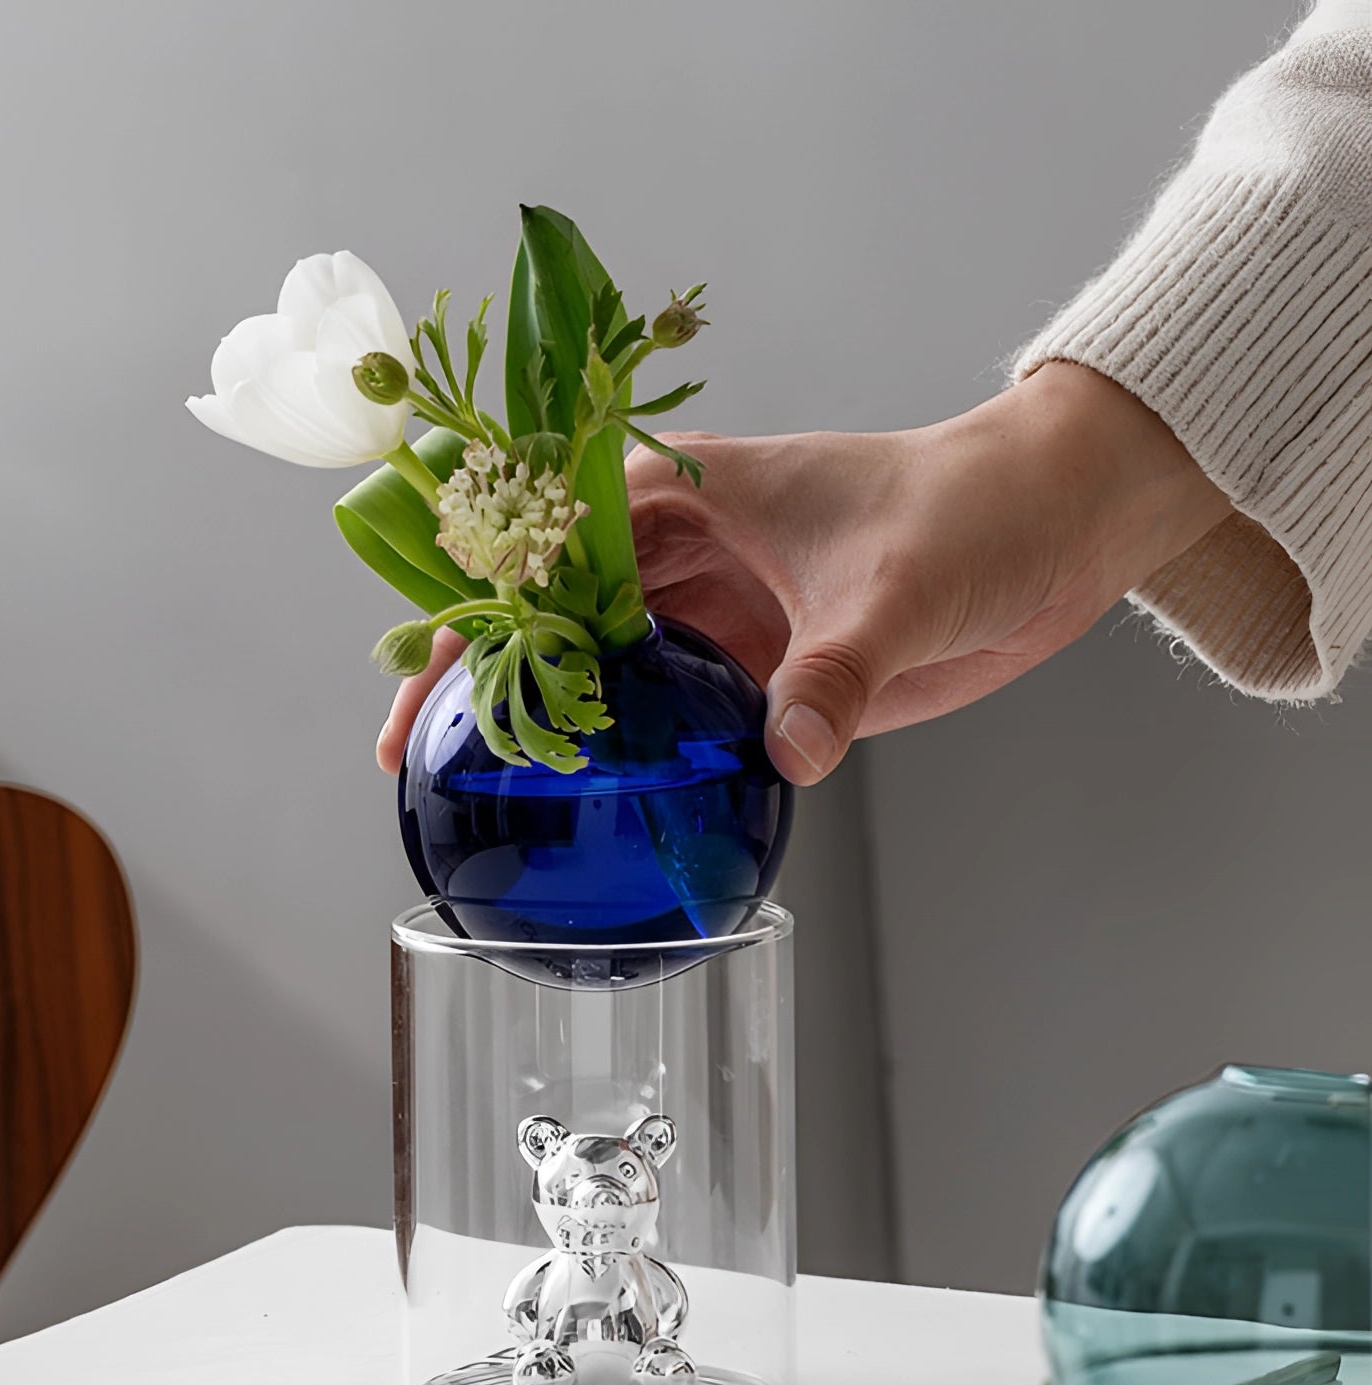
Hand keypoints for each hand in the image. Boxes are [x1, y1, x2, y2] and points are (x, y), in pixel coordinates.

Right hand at [376, 364, 1229, 781]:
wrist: (1051, 526)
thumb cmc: (972, 511)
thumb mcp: (898, 586)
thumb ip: (835, 671)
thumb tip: (788, 751)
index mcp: (682, 495)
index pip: (542, 549)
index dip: (474, 613)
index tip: (424, 686)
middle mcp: (679, 554)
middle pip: (546, 615)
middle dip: (482, 679)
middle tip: (422, 763)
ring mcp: (712, 613)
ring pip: (596, 666)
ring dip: (547, 719)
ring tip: (484, 792)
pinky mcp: (753, 665)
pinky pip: (665, 710)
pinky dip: (626, 750)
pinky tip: (594, 799)